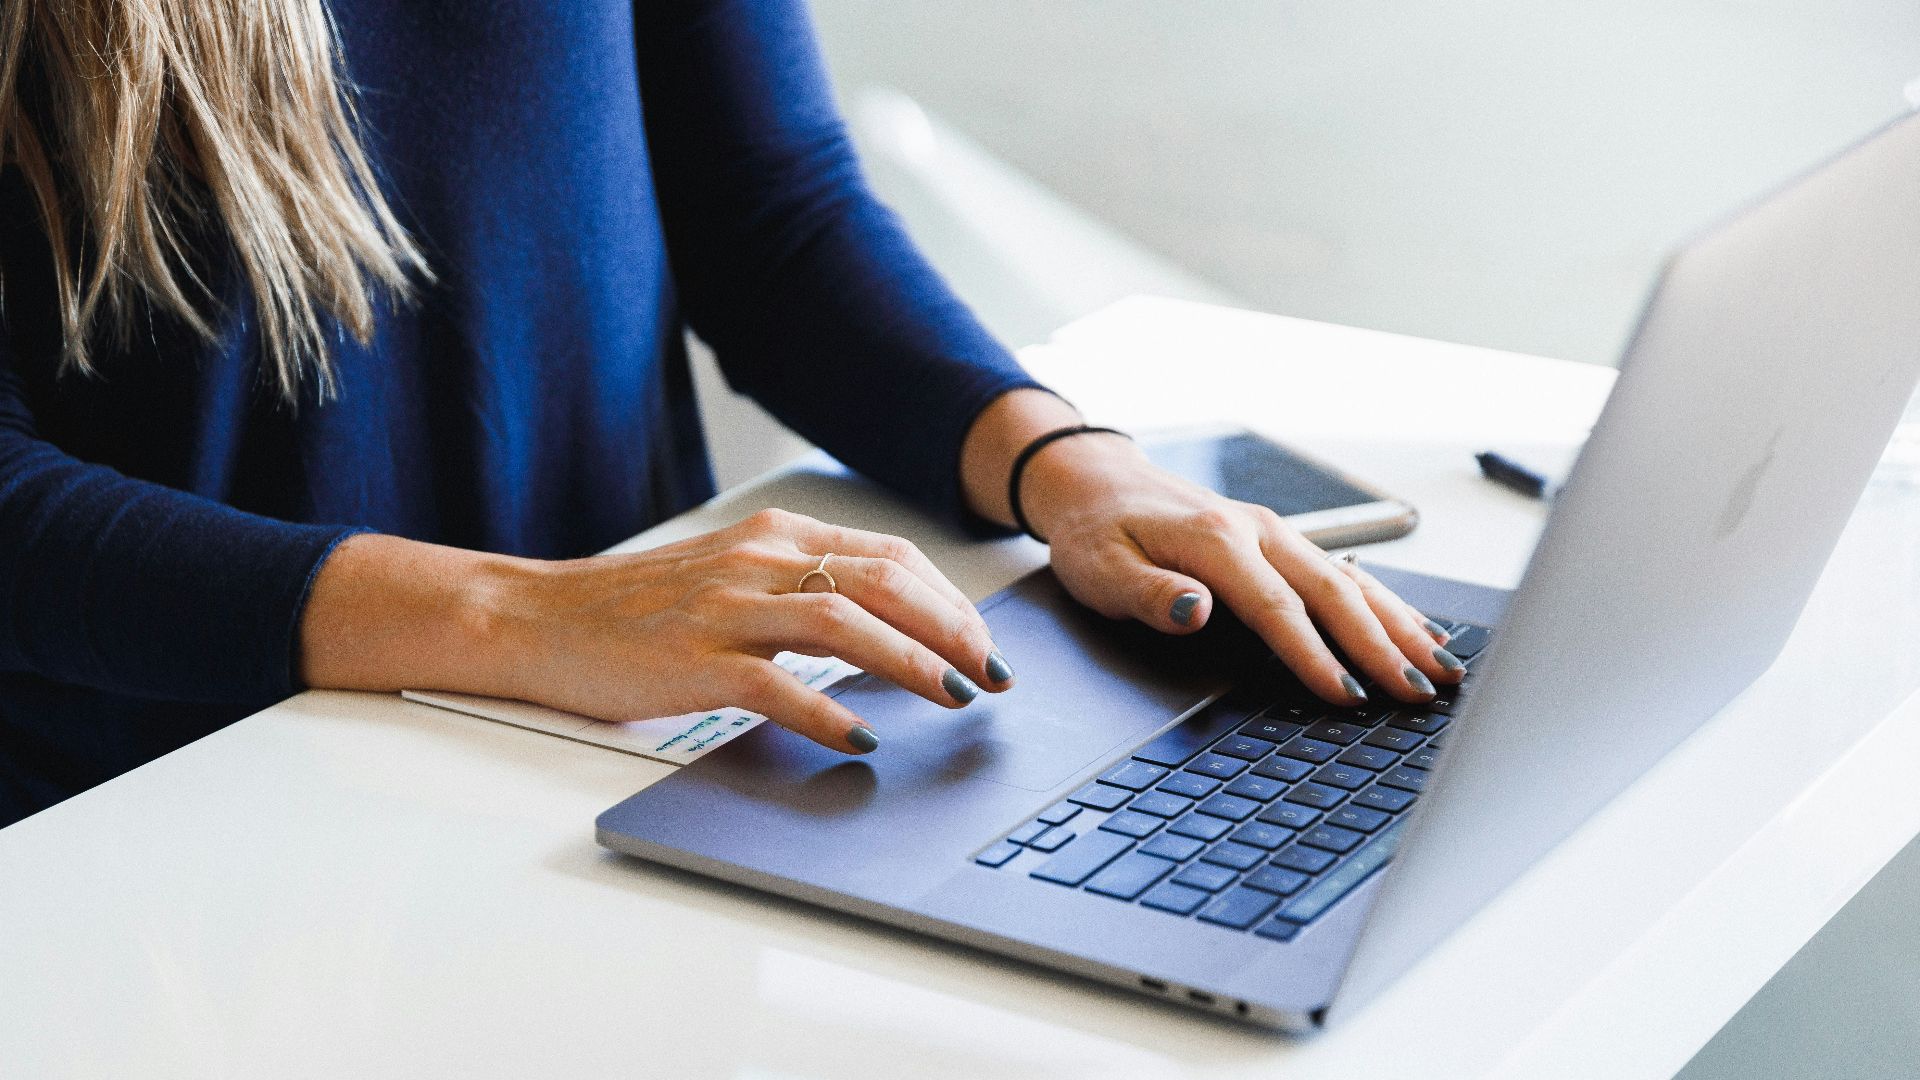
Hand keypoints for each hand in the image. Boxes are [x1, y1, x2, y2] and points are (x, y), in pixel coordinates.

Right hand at [299, 510, 1012, 753]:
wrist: (538, 617)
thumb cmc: (637, 608)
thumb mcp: (731, 575)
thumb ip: (800, 589)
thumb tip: (887, 627)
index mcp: (774, 537)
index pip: (889, 555)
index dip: (949, 598)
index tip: (984, 640)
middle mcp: (758, 561)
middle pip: (883, 582)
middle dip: (953, 629)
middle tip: (992, 673)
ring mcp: (725, 609)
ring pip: (845, 622)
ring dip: (912, 662)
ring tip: (953, 696)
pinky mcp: (694, 660)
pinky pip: (777, 685)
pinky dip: (828, 712)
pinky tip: (861, 738)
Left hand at [1020, 433, 1460, 704]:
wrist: (1097, 481)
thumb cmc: (1096, 532)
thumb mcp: (1101, 569)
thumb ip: (1151, 594)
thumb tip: (1197, 610)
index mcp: (1216, 540)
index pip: (1277, 607)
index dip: (1315, 655)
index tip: (1347, 695)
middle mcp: (1258, 531)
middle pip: (1334, 593)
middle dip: (1382, 646)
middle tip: (1420, 693)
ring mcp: (1276, 533)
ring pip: (1352, 580)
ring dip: (1400, 625)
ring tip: (1442, 668)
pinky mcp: (1281, 540)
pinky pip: (1346, 572)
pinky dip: (1386, 603)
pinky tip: (1416, 631)